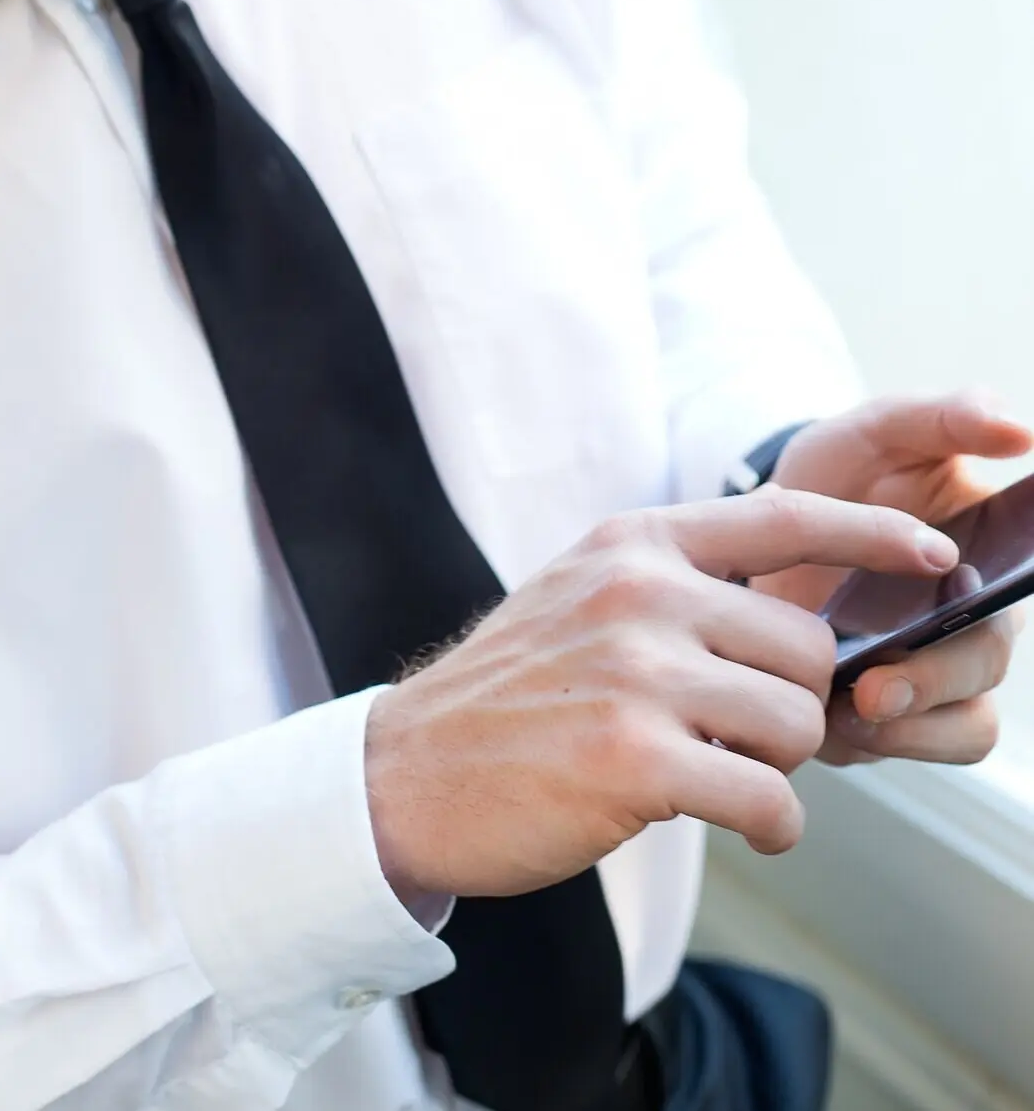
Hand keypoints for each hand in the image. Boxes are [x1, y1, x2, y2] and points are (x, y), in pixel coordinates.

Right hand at [364, 488, 956, 900]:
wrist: (406, 772)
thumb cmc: (513, 694)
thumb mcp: (583, 595)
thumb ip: (678, 590)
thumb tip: (802, 632)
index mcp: (633, 543)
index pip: (783, 515)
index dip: (871, 535)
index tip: (934, 554)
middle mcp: (638, 592)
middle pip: (807, 645)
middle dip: (798, 704)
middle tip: (745, 737)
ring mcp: (635, 673)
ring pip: (797, 722)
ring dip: (780, 768)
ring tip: (726, 778)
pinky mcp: (632, 761)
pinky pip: (769, 798)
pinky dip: (772, 825)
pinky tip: (737, 824)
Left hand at [763, 397, 1032, 766]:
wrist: (758, 530)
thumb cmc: (838, 474)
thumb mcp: (878, 430)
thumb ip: (943, 415)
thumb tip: (1018, 426)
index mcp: (995, 547)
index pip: (1033, 566)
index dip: (1016, 579)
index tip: (958, 580)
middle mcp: (980, 615)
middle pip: (989, 659)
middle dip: (936, 678)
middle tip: (874, 685)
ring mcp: (941, 668)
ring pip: (966, 723)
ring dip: (912, 725)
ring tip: (847, 706)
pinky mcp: (899, 712)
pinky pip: (917, 748)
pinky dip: (881, 745)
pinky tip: (833, 721)